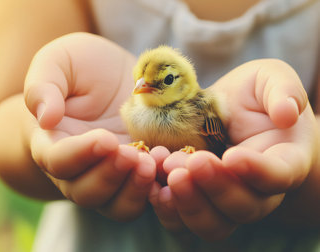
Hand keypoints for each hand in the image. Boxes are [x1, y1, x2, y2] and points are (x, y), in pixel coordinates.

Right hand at [24, 33, 155, 220]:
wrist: (112, 81)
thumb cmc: (80, 71)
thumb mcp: (59, 61)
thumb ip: (43, 85)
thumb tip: (45, 117)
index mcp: (52, 142)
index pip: (56, 161)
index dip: (79, 155)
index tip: (105, 139)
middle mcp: (79, 169)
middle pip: (85, 193)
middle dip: (110, 177)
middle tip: (133, 154)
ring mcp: (111, 176)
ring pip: (117, 205)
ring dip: (135, 190)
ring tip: (154, 162)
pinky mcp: (139, 176)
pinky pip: (147, 198)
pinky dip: (160, 190)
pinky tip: (172, 166)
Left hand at [149, 59, 316, 239]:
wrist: (230, 115)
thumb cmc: (254, 98)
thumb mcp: (270, 80)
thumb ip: (283, 91)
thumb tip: (286, 114)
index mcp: (283, 161)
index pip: (278, 176)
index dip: (257, 171)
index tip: (232, 156)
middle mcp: (257, 190)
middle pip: (243, 207)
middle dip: (215, 187)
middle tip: (190, 161)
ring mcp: (224, 202)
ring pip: (213, 224)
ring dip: (189, 203)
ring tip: (167, 170)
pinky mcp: (196, 201)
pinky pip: (183, 222)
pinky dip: (168, 209)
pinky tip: (152, 185)